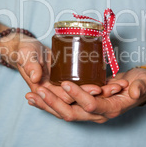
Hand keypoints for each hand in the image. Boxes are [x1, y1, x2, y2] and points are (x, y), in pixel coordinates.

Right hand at [9, 34, 125, 117]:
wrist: (26, 48)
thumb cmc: (24, 51)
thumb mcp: (26, 56)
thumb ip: (30, 65)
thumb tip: (37, 77)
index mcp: (45, 92)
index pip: (66, 97)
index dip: (82, 94)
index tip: (97, 88)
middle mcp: (57, 93)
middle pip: (81, 98)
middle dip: (100, 94)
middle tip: (116, 87)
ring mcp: (65, 88)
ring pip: (86, 92)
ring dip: (104, 90)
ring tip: (120, 85)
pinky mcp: (71, 81)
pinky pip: (87, 84)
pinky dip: (100, 82)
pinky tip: (114, 79)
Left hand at [25, 68, 145, 122]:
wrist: (138, 86)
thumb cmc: (141, 84)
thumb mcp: (143, 84)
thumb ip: (139, 87)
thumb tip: (133, 91)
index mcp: (111, 109)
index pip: (90, 105)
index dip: (77, 95)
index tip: (65, 82)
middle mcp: (97, 114)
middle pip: (71, 113)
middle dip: (53, 103)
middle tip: (38, 90)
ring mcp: (89, 111)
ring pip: (63, 112)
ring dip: (46, 105)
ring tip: (30, 96)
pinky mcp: (83, 105)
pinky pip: (64, 107)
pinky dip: (49, 103)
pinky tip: (36, 96)